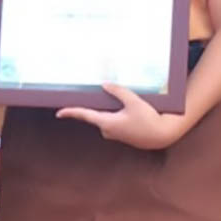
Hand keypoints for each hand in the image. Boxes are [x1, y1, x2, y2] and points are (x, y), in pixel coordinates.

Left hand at [56, 84, 187, 149]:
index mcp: (107, 123)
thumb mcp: (133, 102)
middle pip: (96, 113)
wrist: (161, 135)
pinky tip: (126, 109)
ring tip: (117, 98)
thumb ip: (118, 92)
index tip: (59, 112)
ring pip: (106, 116)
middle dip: (97, 103)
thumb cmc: (148, 119)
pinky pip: (113, 120)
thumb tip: (105, 85)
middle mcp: (107, 130)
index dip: (71, 112)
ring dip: (109, 108)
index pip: (85, 115)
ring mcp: (114, 133)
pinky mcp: (121, 134)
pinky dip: (116, 113)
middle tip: (98, 92)